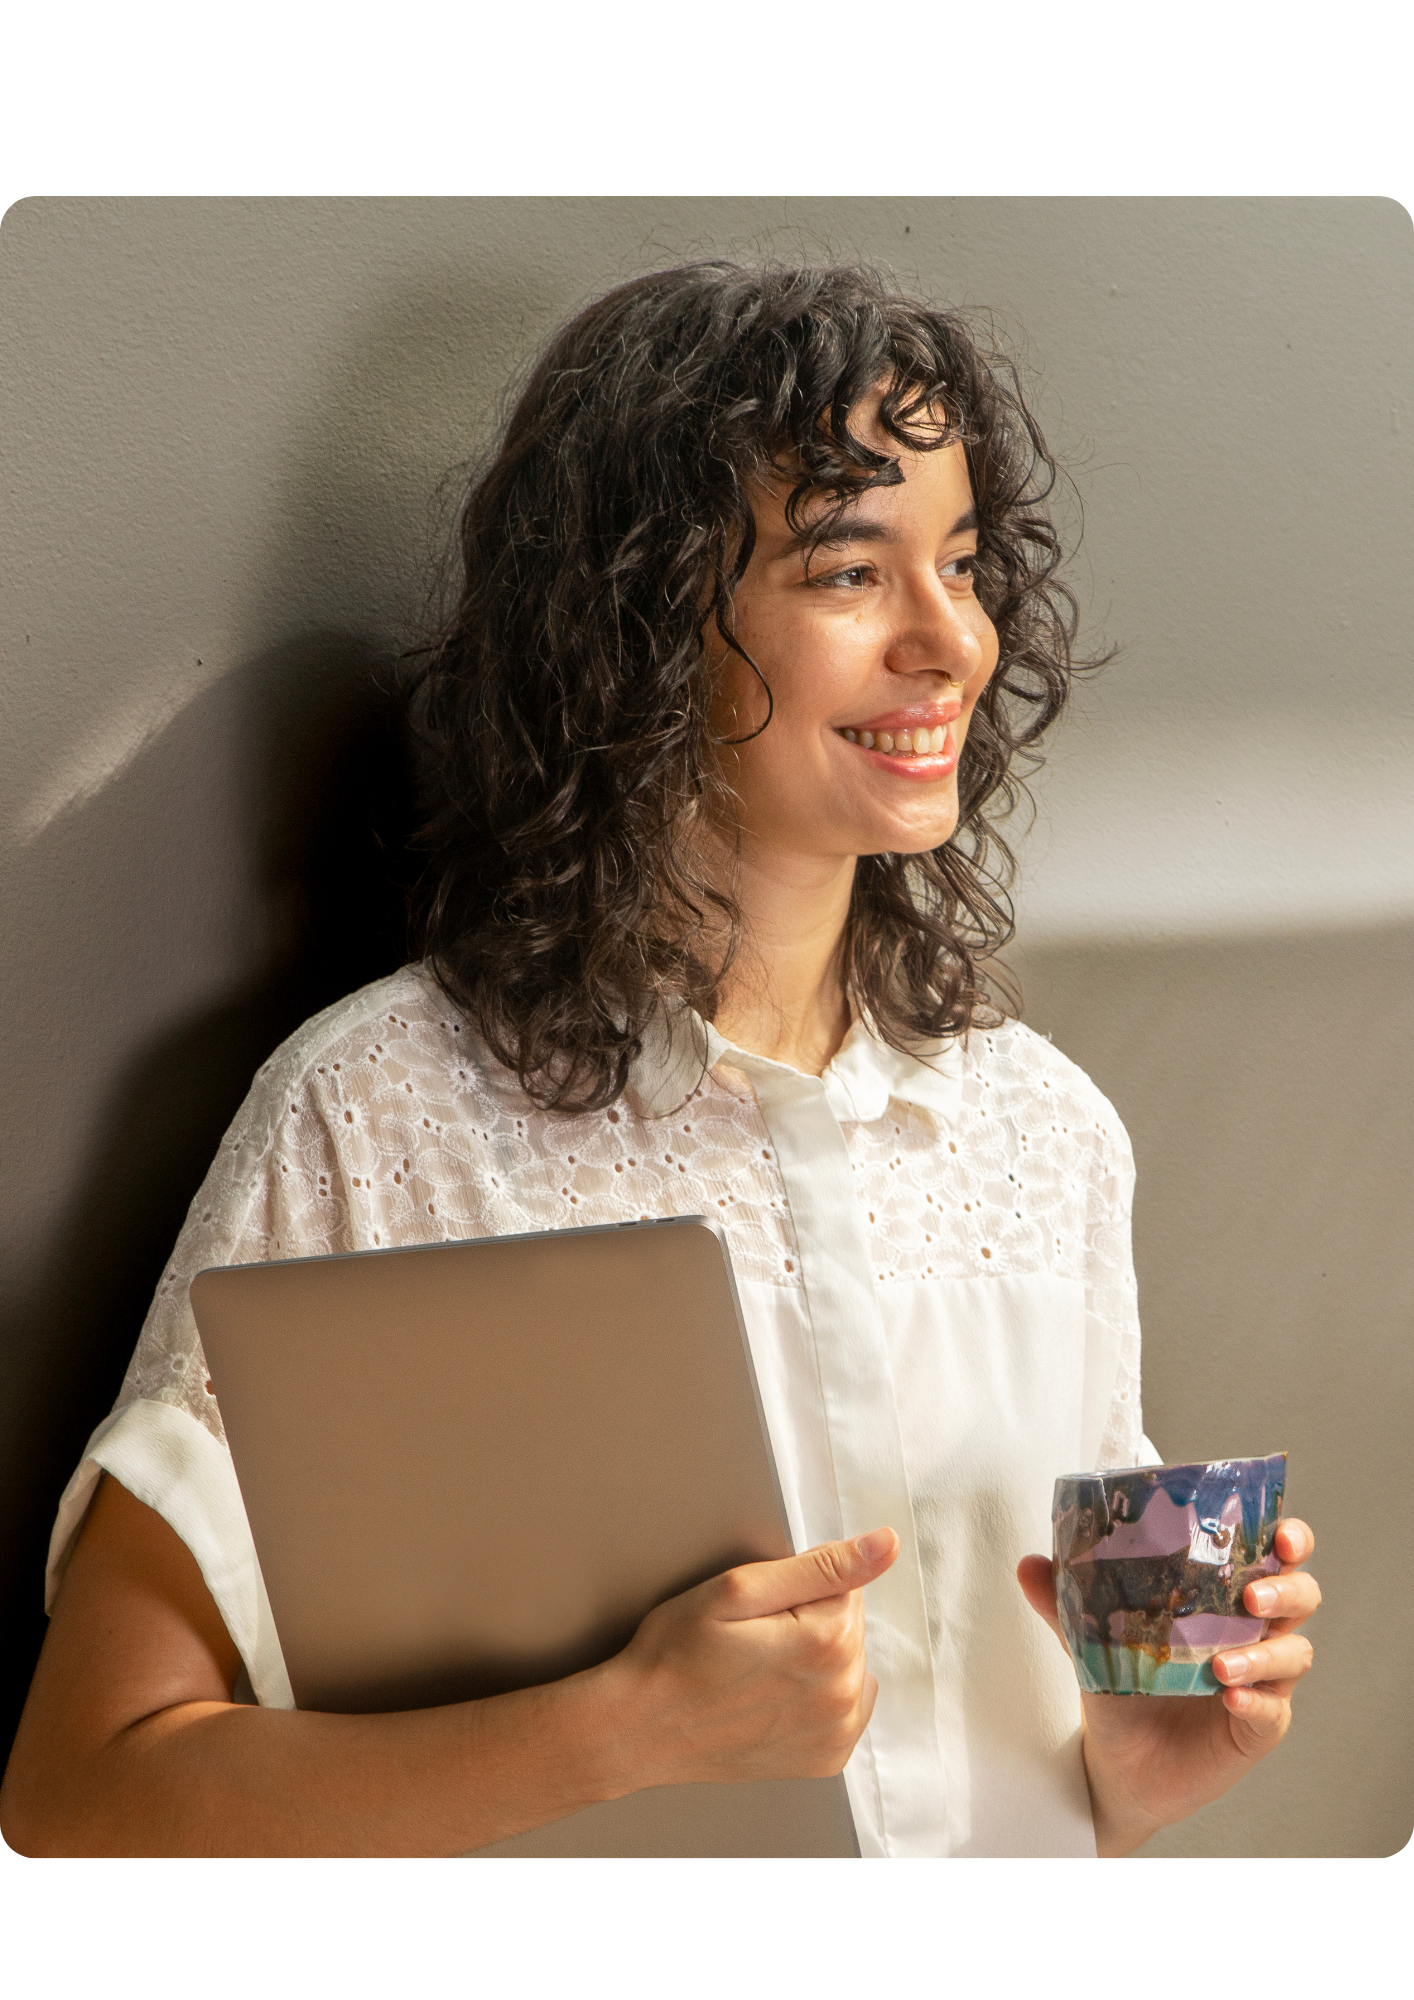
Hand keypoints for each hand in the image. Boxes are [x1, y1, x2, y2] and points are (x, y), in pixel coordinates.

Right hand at [598, 1527, 898, 1793]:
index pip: (846, 1585)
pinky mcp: (826, 1759)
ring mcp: (836, 1734)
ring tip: (757, 1668)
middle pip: (850, 1625)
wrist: (640, 1726)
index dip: (799, 1586)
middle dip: (809, 1620)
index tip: (759, 1608)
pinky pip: (844, 1706)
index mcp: (827, 1643)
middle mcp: (843, 1695)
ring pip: (848, 1664)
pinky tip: (773, 1695)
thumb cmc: (677, 1653)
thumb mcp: (738, 1589)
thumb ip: (821, 1566)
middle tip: (751, 1638)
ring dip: (815, 1658)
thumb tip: (886, 1545)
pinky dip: (818, 1695)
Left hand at [1017, 1519, 1319, 1855]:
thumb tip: (1029, 1564)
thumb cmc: (1120, 1684)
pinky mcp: (1256, 1728)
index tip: (1279, 1531)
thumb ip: (1064, 1601)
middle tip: (1251, 1597)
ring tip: (1221, 1663)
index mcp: (1224, 1597)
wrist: (1114, 1762)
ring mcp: (1262, 1681)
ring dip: (1264, 1653)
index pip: (1274, 1557)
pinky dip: (1256, 1700)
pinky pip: (1273, 1711)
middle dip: (1286, 1589)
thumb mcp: (1090, 1638)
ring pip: (1294, 1653)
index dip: (1288, 1540)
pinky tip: (1230, 1697)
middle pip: (1301, 1598)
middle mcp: (1253, 1633)